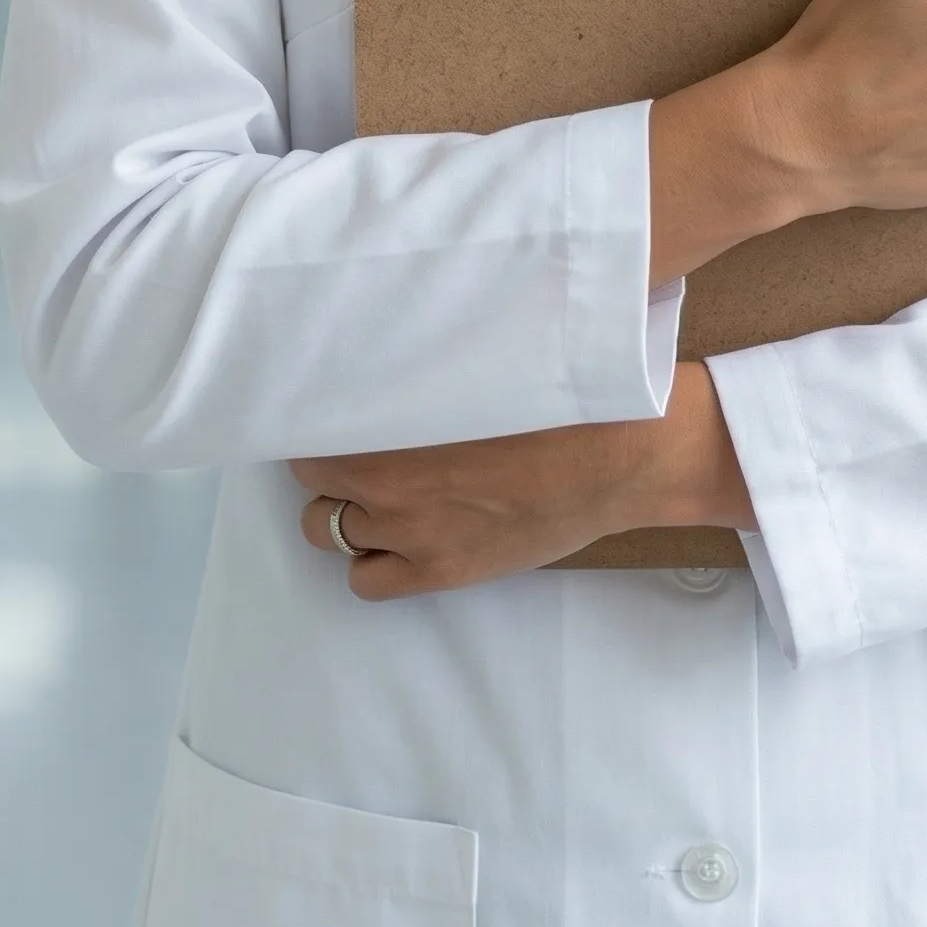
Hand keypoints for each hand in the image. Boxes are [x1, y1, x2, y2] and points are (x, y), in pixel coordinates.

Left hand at [292, 363, 752, 598]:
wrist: (618, 456)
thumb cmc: (555, 398)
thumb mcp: (478, 364)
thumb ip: (416, 366)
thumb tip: (373, 345)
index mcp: (394, 424)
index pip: (309, 427)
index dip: (314, 418)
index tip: (326, 409)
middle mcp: (389, 484)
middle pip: (312, 478)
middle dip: (327, 462)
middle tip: (357, 444)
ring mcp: (411, 535)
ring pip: (328, 531)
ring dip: (344, 509)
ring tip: (375, 489)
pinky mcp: (439, 573)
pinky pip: (366, 580)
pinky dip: (370, 558)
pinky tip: (396, 535)